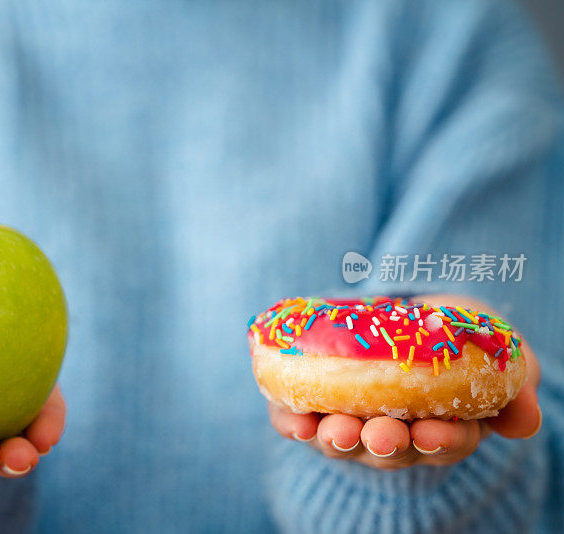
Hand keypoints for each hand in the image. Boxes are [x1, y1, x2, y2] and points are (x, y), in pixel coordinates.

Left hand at [268, 294, 541, 469]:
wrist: (395, 317)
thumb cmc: (450, 336)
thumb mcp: (489, 350)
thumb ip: (511, 385)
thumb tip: (525, 421)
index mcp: (438, 427)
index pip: (444, 443)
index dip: (441, 440)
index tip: (435, 431)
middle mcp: (391, 434)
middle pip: (388, 449)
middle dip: (384, 443)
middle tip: (381, 435)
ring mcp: (348, 422)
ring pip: (341, 440)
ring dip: (336, 437)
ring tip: (334, 429)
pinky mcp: (309, 405)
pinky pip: (296, 421)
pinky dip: (292, 423)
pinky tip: (293, 421)